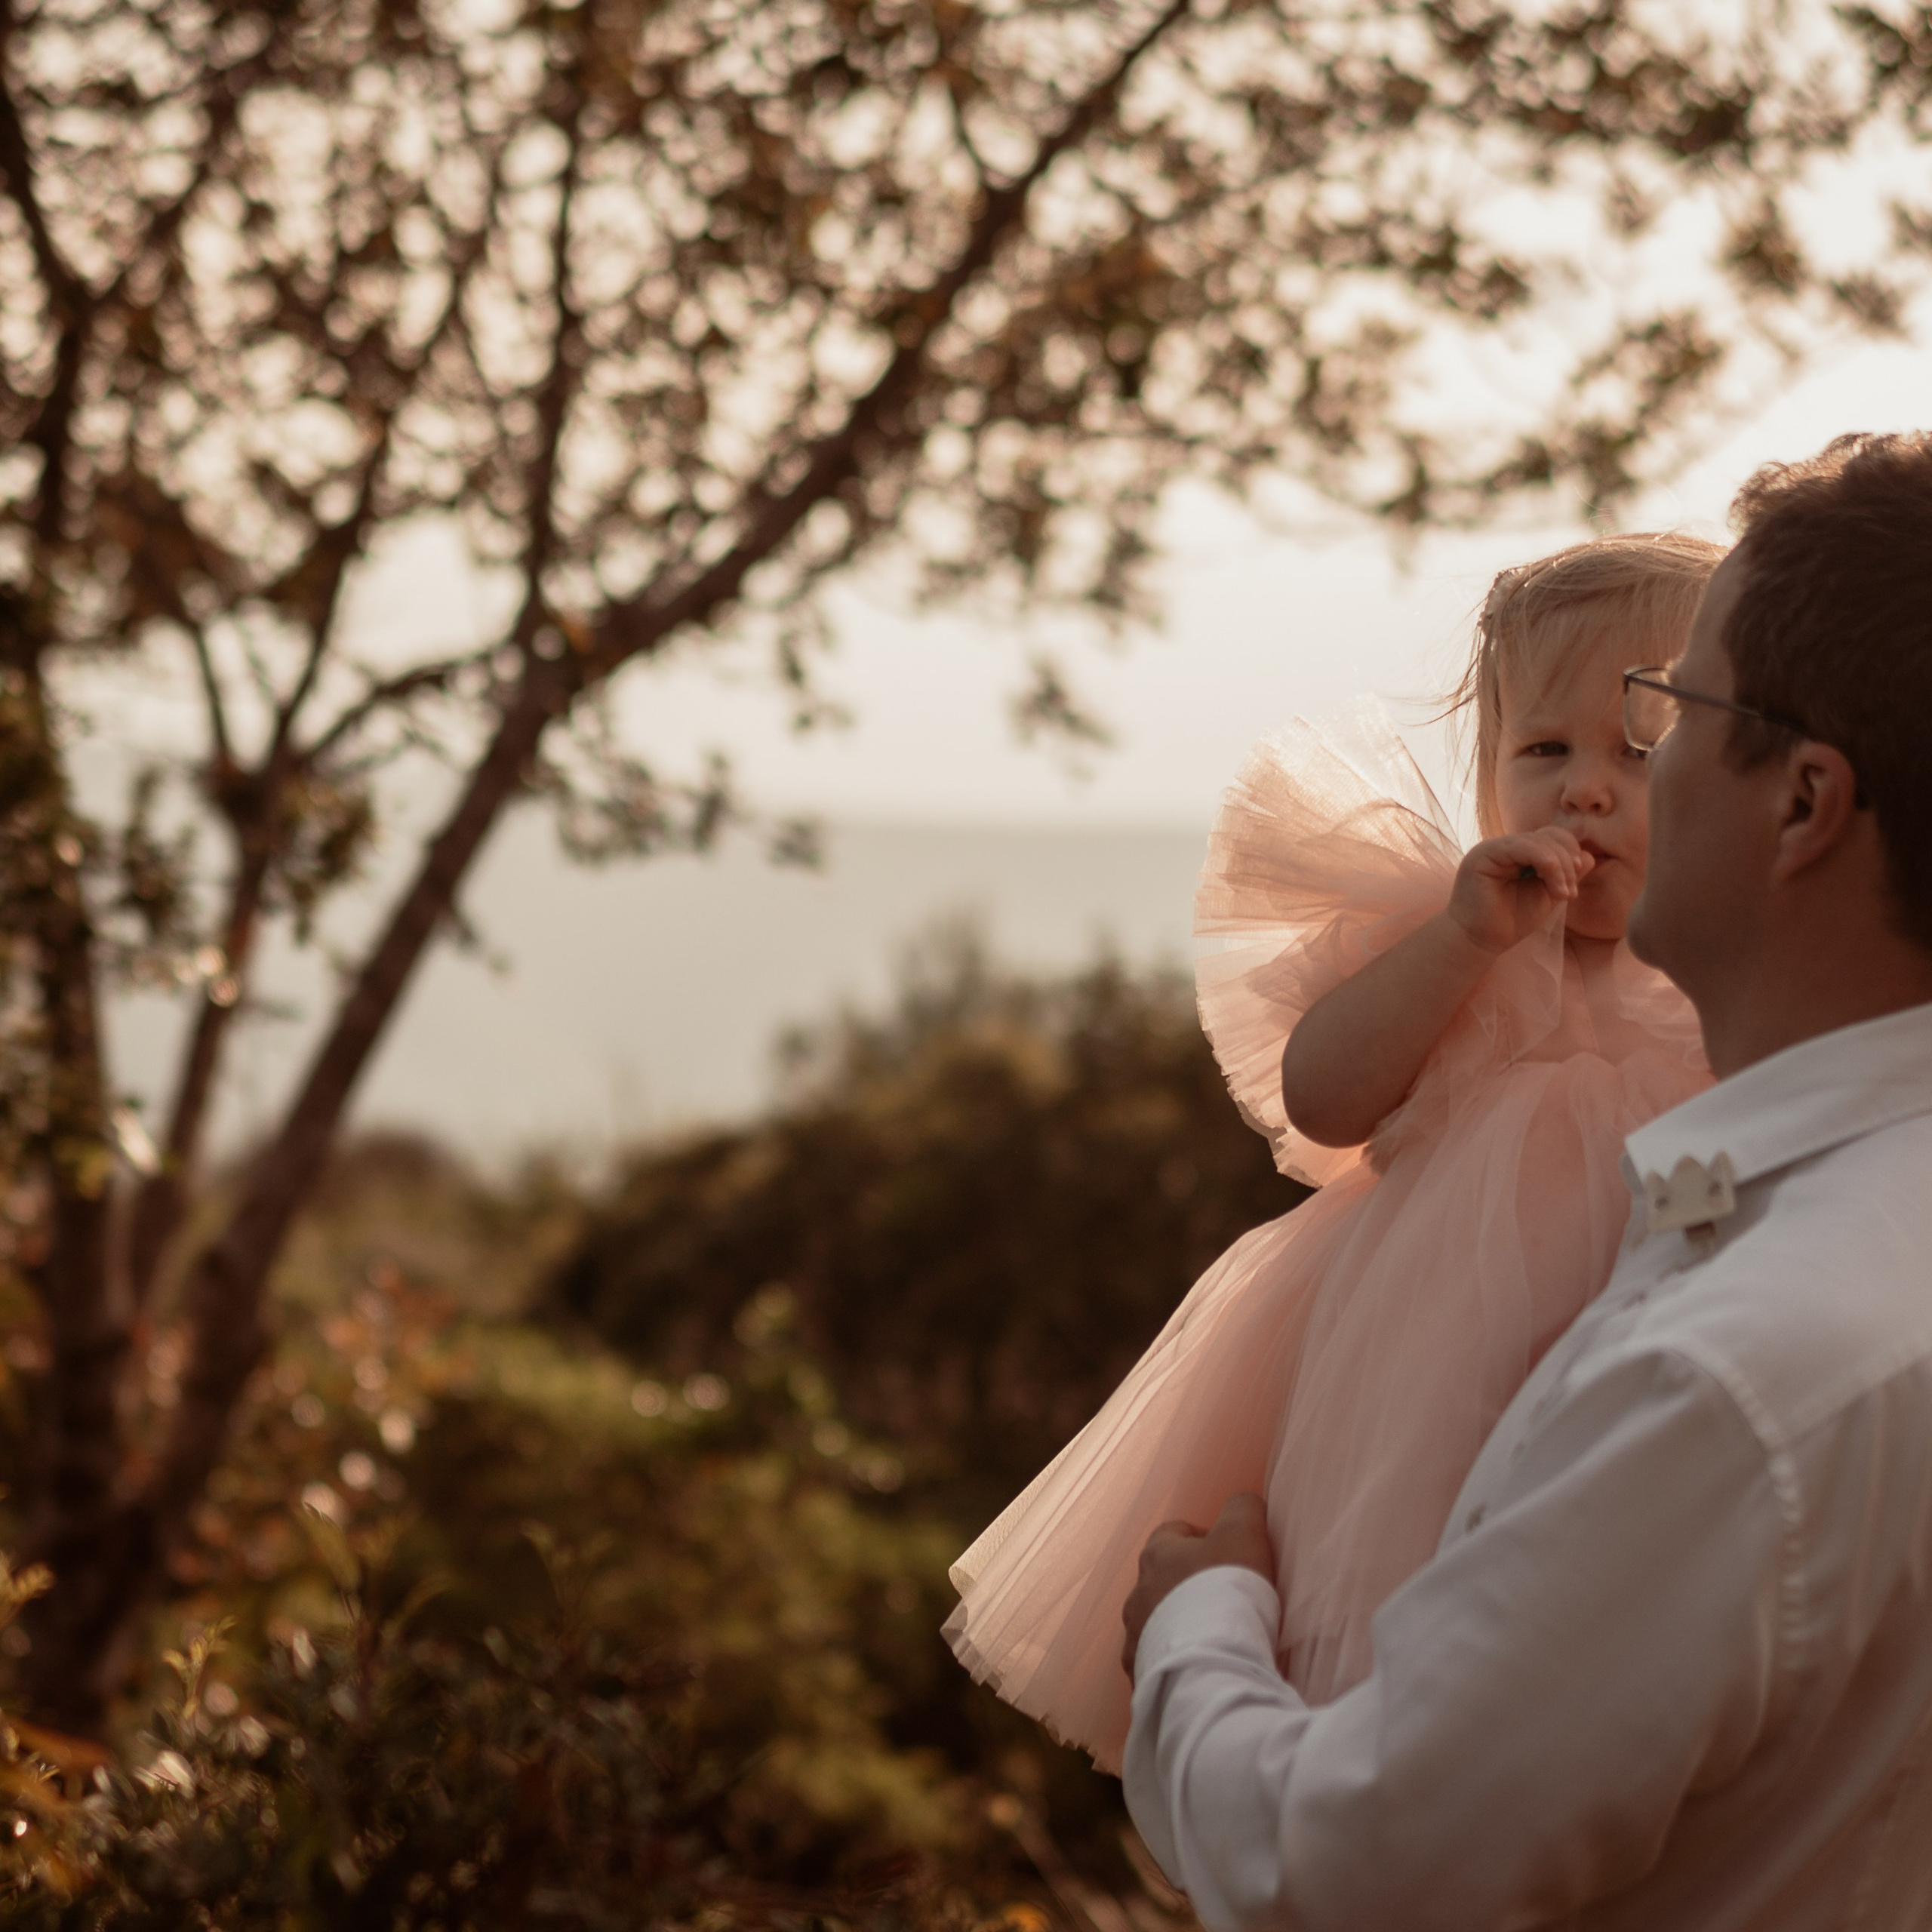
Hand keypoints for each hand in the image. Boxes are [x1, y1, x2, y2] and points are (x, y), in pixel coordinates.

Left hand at [1121, 1493, 1274, 1681]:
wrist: (1209, 1665)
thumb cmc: (1226, 1590)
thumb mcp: (1244, 1533)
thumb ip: (1242, 1509)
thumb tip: (1241, 1503)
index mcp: (1157, 1555)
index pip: (1173, 1534)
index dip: (1200, 1539)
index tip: (1226, 1555)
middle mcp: (1137, 1594)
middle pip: (1160, 1581)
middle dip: (1186, 1587)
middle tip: (1222, 1600)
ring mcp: (1135, 1638)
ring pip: (1155, 1624)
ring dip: (1178, 1627)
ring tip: (1212, 1640)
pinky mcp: (1141, 1675)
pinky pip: (1156, 1663)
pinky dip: (1176, 1661)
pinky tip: (1200, 1668)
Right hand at [1446, 828, 1594, 956]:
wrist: (1480, 941)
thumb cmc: (1510, 921)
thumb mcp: (1546, 895)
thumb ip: (1565, 876)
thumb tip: (1589, 857)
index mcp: (1519, 853)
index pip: (1552, 838)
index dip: (1570, 855)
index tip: (1573, 889)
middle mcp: (1505, 846)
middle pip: (1550, 836)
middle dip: (1568, 863)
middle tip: (1569, 894)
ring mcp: (1493, 847)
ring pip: (1539, 841)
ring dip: (1560, 867)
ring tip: (1562, 895)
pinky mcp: (1483, 854)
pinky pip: (1522, 847)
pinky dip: (1546, 863)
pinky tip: (1552, 887)